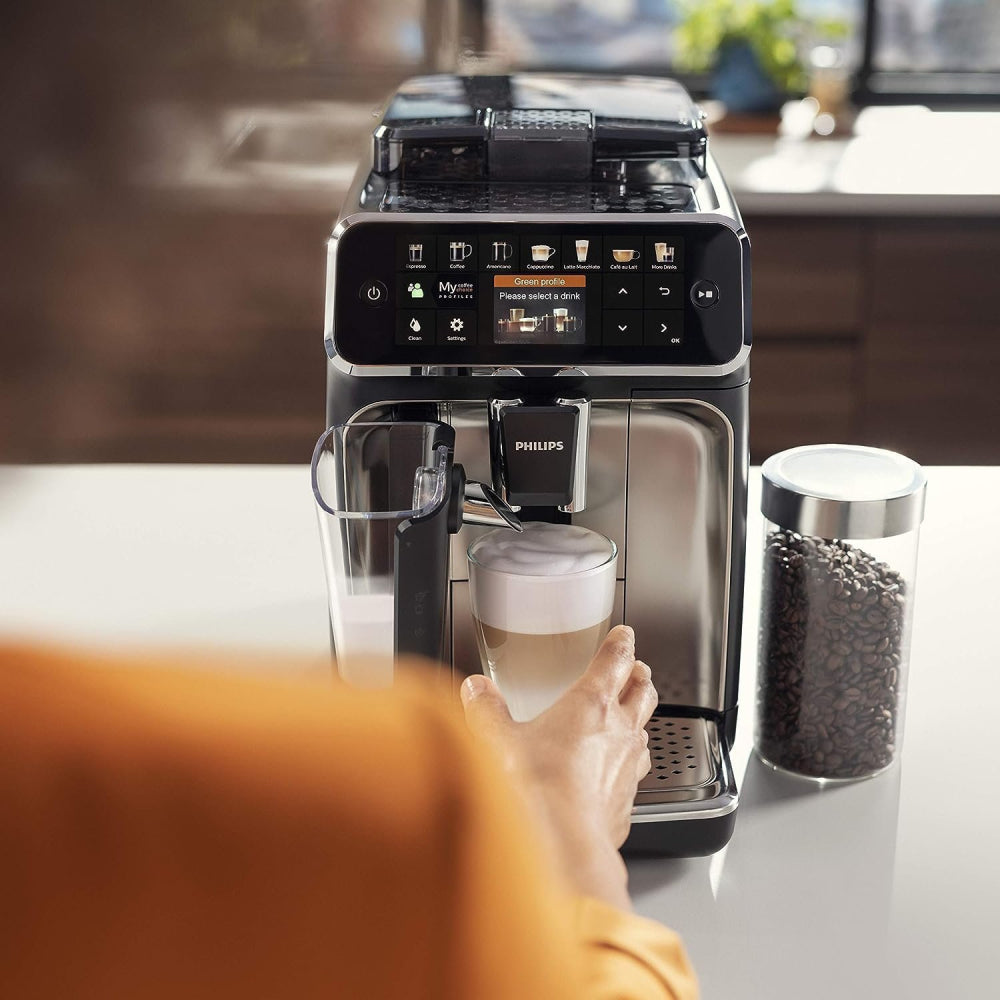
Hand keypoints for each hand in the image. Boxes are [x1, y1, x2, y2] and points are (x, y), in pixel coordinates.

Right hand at [460, 625, 655, 910]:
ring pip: (645, 733)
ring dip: (639, 722)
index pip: (615, 661)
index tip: (624, 636)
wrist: (560, 846)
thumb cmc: (534, 788)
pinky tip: (613, 778)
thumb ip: (487, 709)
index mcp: (591, 703)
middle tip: (636, 672)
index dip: (621, 645)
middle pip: (642, 693)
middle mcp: (618, 731)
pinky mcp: (626, 805)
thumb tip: (475, 689)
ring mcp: (628, 769)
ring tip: (630, 722)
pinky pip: (635, 778)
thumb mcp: (498, 739)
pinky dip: (628, 769)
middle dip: (639, 678)